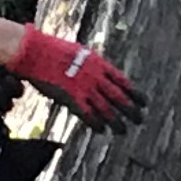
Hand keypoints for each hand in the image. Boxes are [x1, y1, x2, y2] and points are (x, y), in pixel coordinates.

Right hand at [11, 25, 142, 129]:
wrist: (36, 51)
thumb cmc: (53, 49)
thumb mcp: (79, 52)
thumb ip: (91, 64)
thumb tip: (98, 69)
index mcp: (98, 63)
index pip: (122, 81)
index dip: (134, 93)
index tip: (144, 102)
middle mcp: (95, 76)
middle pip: (118, 96)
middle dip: (130, 109)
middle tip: (140, 120)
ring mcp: (83, 87)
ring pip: (105, 108)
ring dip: (115, 121)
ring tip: (123, 131)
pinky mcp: (70, 97)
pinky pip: (87, 113)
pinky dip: (95, 123)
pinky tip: (102, 131)